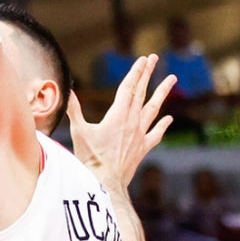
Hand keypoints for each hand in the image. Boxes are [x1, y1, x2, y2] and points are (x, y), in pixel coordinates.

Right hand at [69, 55, 174, 188]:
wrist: (106, 182)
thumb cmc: (91, 157)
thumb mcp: (79, 131)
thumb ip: (74, 109)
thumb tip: (67, 91)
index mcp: (118, 115)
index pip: (128, 87)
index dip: (135, 72)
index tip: (142, 59)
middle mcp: (132, 121)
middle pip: (141, 92)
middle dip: (147, 74)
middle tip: (153, 58)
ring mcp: (140, 134)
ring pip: (154, 108)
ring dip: (162, 92)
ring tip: (172, 78)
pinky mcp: (143, 148)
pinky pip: (156, 133)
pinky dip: (163, 125)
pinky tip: (169, 118)